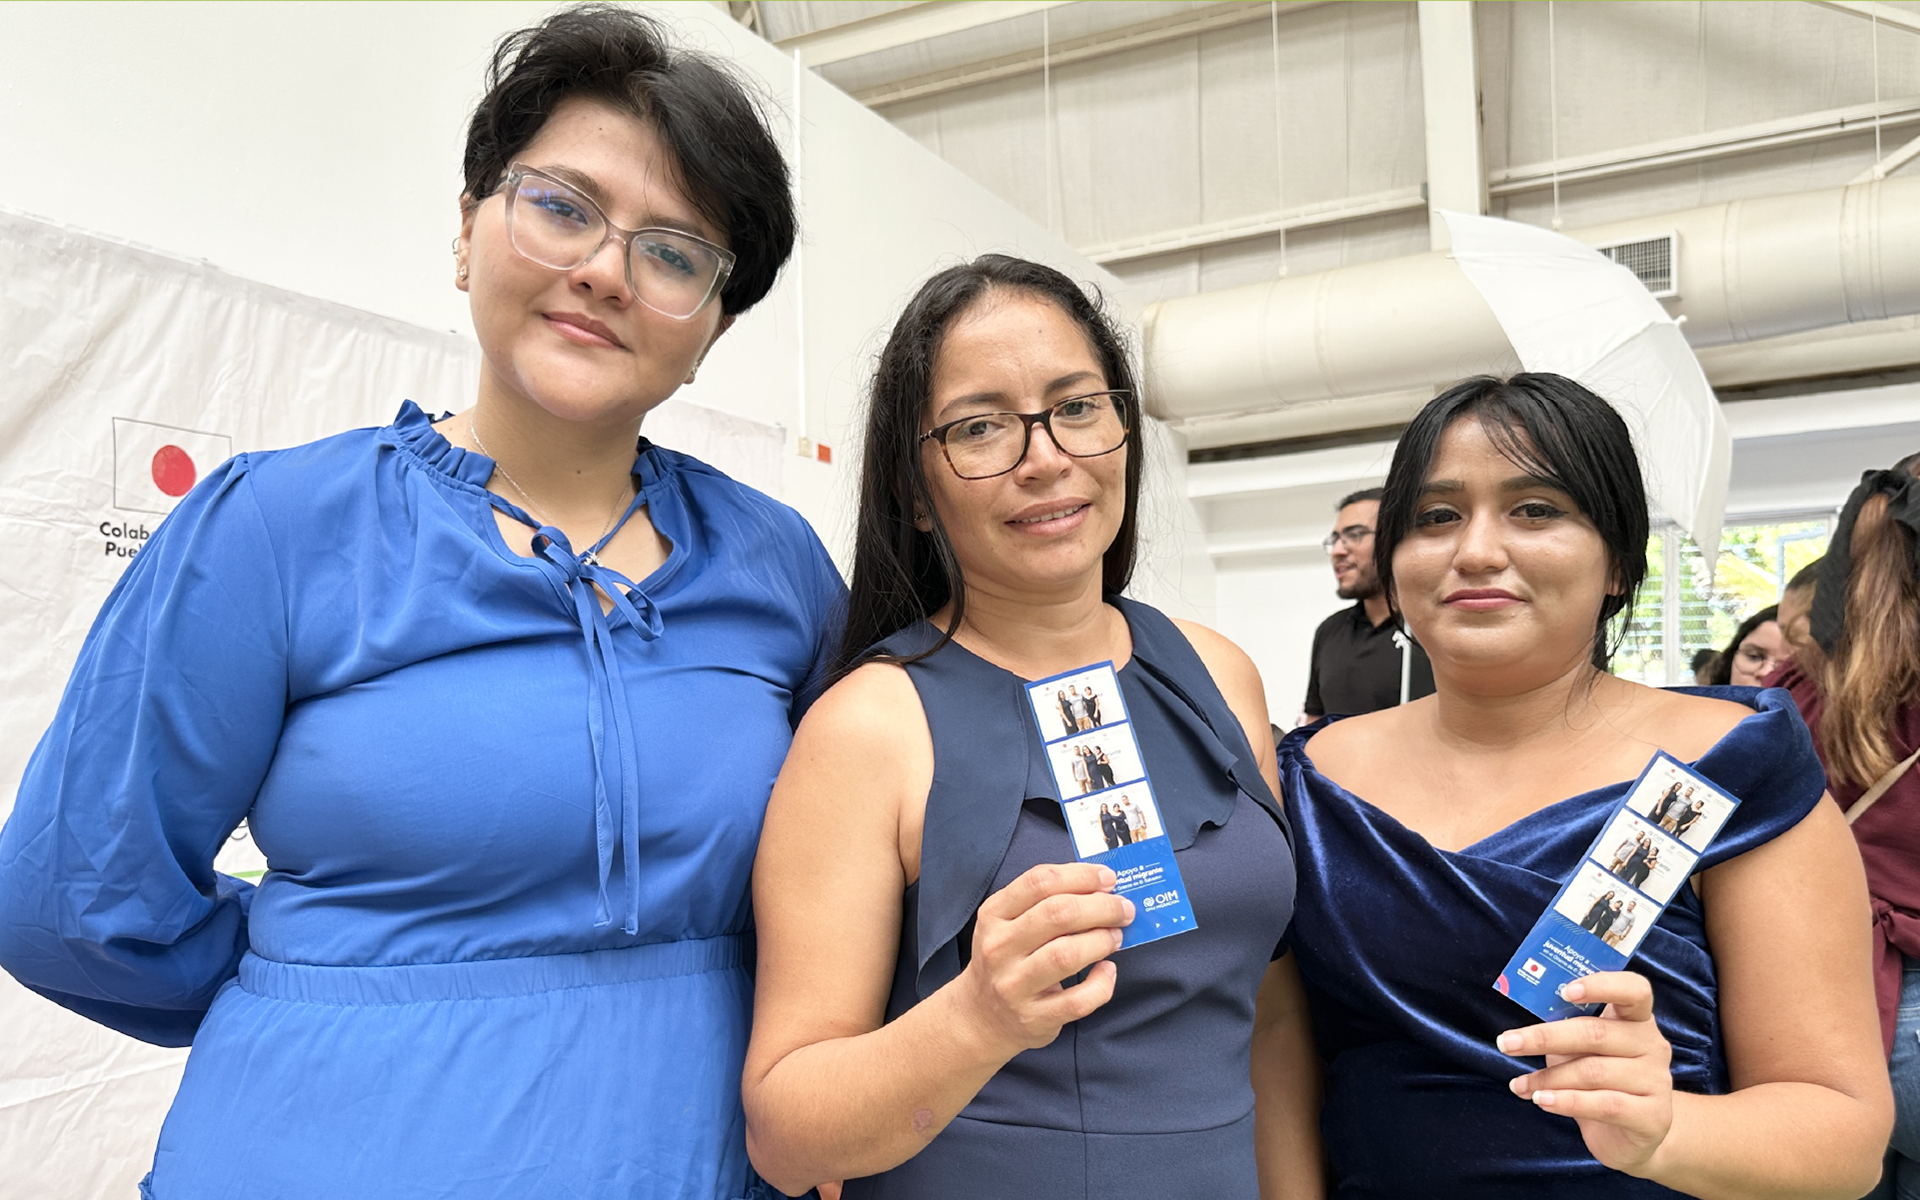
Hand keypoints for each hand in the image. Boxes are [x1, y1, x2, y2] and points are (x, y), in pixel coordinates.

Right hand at [958, 862, 1132, 1054]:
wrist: (981, 1019)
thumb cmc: (1006, 961)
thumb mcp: (1007, 923)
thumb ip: (1043, 902)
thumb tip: (1101, 887)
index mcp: (994, 915)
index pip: (1039, 882)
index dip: (1081, 876)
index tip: (1108, 878)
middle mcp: (999, 948)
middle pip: (1058, 914)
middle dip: (1101, 906)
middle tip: (1123, 909)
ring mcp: (1014, 985)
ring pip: (1067, 955)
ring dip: (1102, 940)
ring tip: (1115, 937)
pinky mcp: (1034, 1017)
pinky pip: (1078, 1000)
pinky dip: (1102, 983)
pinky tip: (1107, 971)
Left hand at [1498, 972, 1674, 1175]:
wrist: (1631, 1135)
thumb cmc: (1601, 1081)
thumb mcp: (1583, 1050)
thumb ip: (1565, 1029)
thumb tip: (1520, 1026)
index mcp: (1636, 1020)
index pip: (1633, 990)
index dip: (1601, 985)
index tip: (1565, 990)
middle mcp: (1652, 1045)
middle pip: (1596, 1033)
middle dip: (1545, 1037)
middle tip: (1507, 1042)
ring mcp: (1656, 1081)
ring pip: (1593, 1072)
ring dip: (1547, 1077)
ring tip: (1520, 1085)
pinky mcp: (1652, 1116)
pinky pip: (1604, 1104)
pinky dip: (1566, 1102)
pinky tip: (1541, 1101)